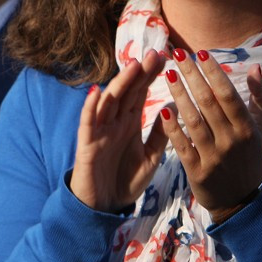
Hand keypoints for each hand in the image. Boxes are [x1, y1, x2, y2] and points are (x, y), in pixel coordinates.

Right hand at [70, 50, 165, 212]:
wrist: (104, 208)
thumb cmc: (125, 182)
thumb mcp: (150, 158)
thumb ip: (161, 135)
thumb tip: (174, 107)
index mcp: (130, 123)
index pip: (140, 93)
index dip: (150, 75)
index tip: (165, 58)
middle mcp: (114, 122)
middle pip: (126, 92)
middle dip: (139, 73)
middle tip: (155, 53)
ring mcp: (100, 131)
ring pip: (109, 101)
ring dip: (119, 83)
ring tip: (132, 66)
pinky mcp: (87, 144)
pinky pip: (88, 123)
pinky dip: (91, 107)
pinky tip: (97, 92)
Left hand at [158, 51, 261, 222]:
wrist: (240, 201)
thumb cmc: (249, 158)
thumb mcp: (260, 129)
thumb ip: (259, 98)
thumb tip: (256, 67)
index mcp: (246, 129)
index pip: (228, 95)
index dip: (214, 73)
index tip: (200, 52)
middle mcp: (231, 141)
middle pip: (208, 103)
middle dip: (192, 76)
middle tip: (177, 54)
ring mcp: (214, 157)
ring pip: (193, 120)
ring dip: (179, 95)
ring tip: (168, 74)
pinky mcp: (197, 172)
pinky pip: (182, 145)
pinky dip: (173, 128)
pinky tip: (163, 110)